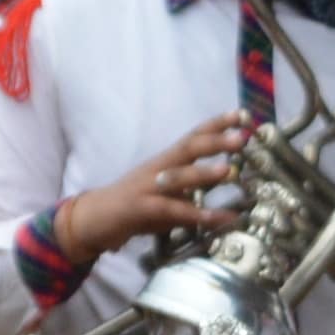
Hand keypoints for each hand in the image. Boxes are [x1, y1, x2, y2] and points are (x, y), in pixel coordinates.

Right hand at [61, 112, 254, 259]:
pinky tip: (217, 218)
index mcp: (165, 161)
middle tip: (241, 137)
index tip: (241, 115)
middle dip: (215, 141)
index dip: (216, 124)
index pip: (193, 137)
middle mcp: (158, 169)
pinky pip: (173, 211)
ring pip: (179, 176)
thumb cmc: (134, 205)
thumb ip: (192, 186)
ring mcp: (148, 187)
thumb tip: (223, 183)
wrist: (93, 219)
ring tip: (230, 171)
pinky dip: (197, 215)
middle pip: (188, 148)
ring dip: (205, 173)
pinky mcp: (141, 209)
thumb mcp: (166, 192)